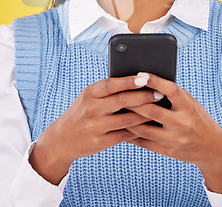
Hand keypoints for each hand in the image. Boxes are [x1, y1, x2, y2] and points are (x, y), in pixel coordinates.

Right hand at [29, 74, 159, 184]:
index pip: (111, 85)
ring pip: (127, 119)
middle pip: (122, 101)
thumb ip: (107, 90)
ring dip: (145, 114)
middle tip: (160, 94)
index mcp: (89, 94)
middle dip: (143, 97)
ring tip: (159, 109)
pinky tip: (150, 125)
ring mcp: (96, 127)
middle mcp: (91, 109)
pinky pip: (125, 135)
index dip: (128, 81)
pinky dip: (139, 130)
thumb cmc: (81, 112)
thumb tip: (137, 81)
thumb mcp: (88, 97)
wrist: (61, 140)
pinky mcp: (101, 142)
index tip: (145, 78)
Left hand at [124, 72, 221, 196]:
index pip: (171, 91)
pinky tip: (121, 126)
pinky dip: (131, 134)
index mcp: (189, 107)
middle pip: (152, 111)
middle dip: (134, 102)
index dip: (155, 81)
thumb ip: (173, 96)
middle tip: (119, 93)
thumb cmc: (198, 119)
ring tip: (116, 110)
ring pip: (144, 128)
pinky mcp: (168, 151)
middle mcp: (182, 123)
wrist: (212, 148)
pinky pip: (144, 142)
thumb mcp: (191, 104)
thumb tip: (148, 83)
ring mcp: (174, 139)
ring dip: (128, 118)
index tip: (140, 74)